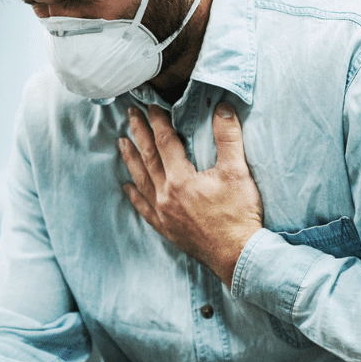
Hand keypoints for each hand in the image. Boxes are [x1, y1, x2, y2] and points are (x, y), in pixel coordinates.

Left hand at [119, 102, 263, 286]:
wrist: (237, 255)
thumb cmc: (239, 214)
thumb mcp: (237, 172)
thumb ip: (228, 138)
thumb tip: (223, 108)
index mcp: (181, 179)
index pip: (164, 142)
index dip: (157, 122)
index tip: (151, 106)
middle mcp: (165, 195)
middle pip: (148, 158)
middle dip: (139, 134)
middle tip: (129, 114)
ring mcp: (163, 213)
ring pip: (141, 180)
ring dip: (131, 160)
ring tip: (121, 143)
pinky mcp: (166, 228)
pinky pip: (144, 208)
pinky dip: (135, 196)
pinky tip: (127, 187)